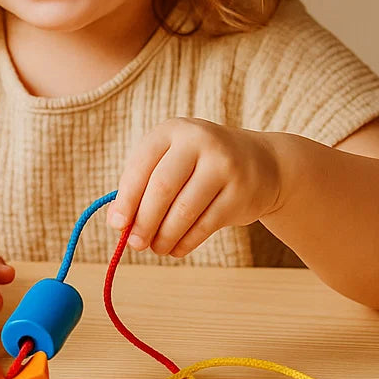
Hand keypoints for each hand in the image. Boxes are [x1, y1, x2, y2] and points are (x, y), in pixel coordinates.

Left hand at [106, 118, 282, 257]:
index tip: (116, 225)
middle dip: (144, 221)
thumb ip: (144, 185)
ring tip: (156, 248)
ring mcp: (224, 165)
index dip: (126, 198)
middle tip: (134, 244)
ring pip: (185, 209)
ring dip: (165, 236)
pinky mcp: (241, 192)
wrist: (261, 163)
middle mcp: (199, 141)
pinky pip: (206, 224)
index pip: (141, 165)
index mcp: (172, 130)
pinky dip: (186, 242)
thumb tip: (118, 223)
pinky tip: (176, 248)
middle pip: (162, 187)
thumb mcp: (171, 160)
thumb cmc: (200, 165)